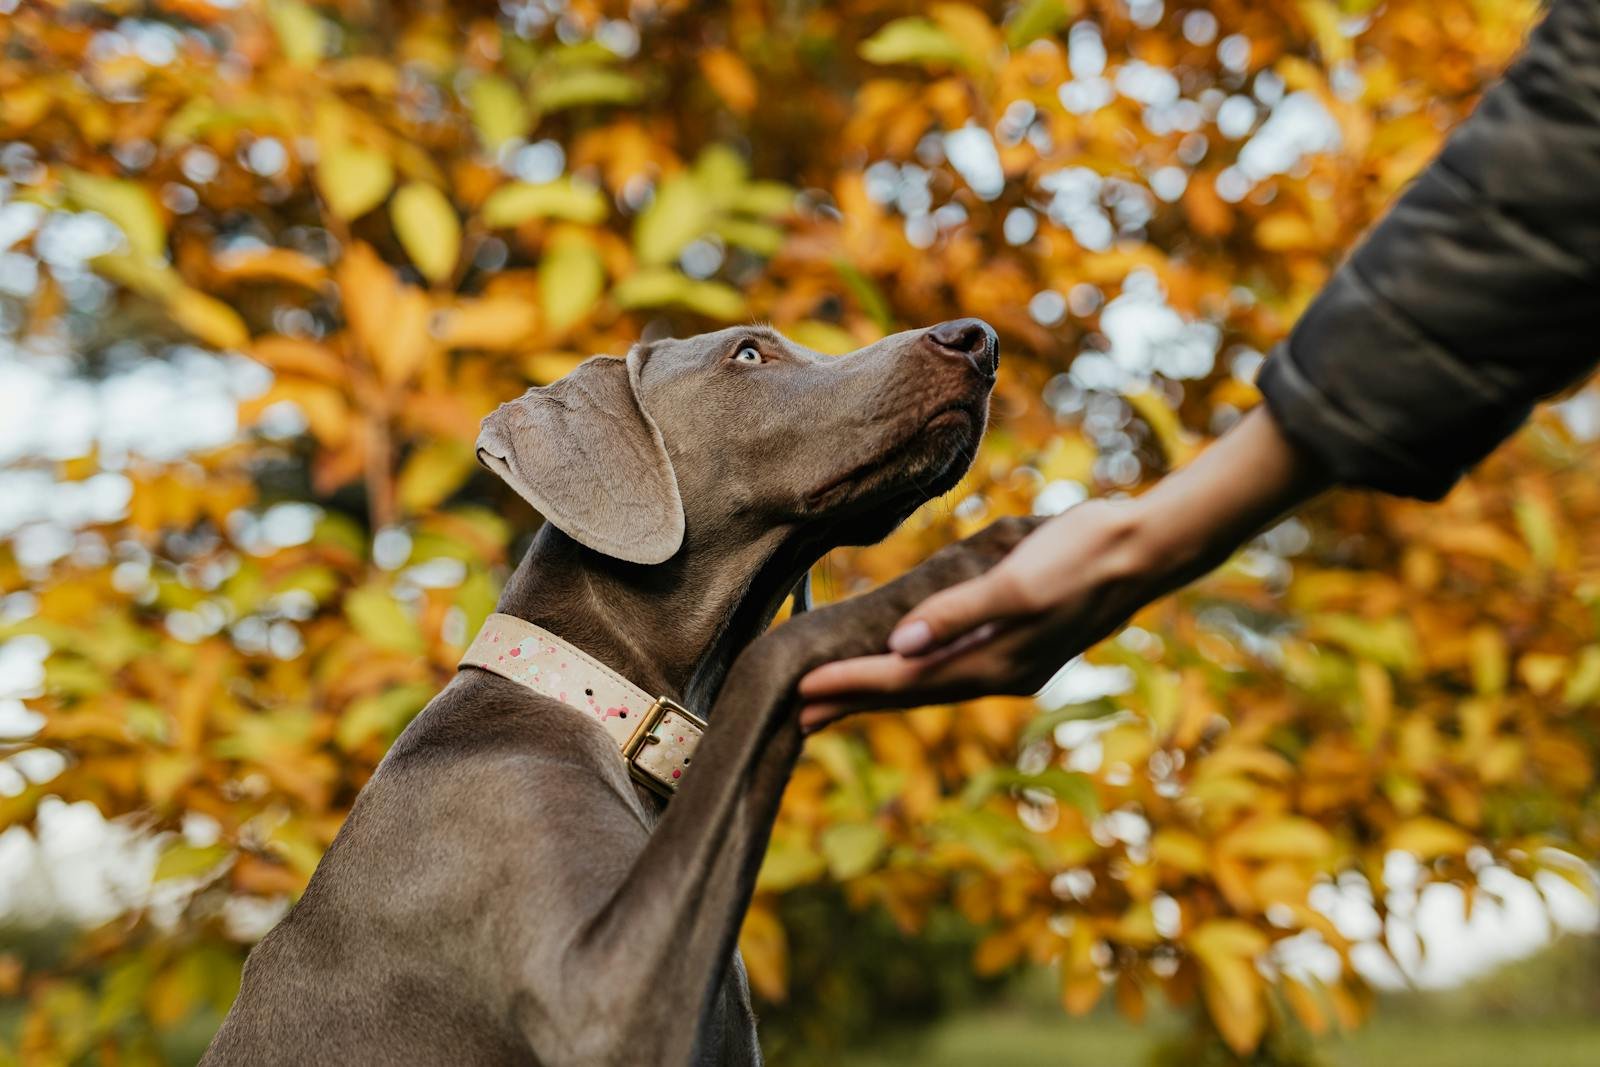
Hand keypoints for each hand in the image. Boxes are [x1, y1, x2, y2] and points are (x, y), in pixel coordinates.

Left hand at [796, 501, 1159, 728]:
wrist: (1147, 548)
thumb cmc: (1083, 555)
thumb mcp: (1018, 581)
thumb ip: (959, 613)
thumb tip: (900, 645)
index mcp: (996, 662)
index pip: (905, 680)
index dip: (851, 685)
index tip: (799, 690)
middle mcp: (1000, 672)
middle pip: (911, 694)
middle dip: (853, 702)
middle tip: (794, 716)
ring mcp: (1012, 661)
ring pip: (929, 684)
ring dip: (878, 692)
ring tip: (831, 700)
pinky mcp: (1019, 643)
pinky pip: (950, 668)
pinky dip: (914, 673)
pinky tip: (898, 667)